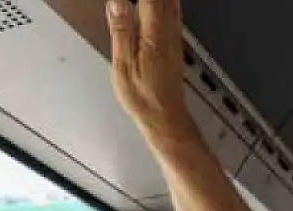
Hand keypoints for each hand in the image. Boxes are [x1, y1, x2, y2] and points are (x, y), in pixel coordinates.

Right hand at [105, 0, 200, 153]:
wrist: (165, 117)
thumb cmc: (145, 98)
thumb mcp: (124, 66)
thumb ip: (121, 30)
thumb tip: (117, 2)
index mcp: (155, 35)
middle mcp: (169, 32)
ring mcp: (175, 37)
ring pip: (172, 2)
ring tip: (144, 0)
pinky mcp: (175, 43)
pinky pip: (174, 11)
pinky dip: (165, 2)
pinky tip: (159, 2)